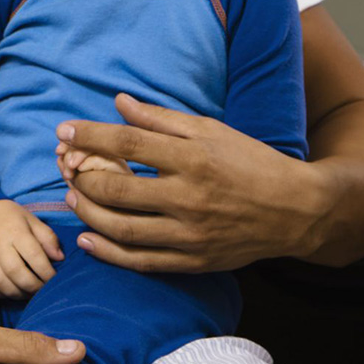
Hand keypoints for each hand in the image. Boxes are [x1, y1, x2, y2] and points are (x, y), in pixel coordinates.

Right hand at [0, 200, 62, 298]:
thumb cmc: (7, 216)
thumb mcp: (30, 219)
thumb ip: (47, 237)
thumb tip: (60, 258)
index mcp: (15, 231)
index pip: (35, 257)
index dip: (47, 273)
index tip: (54, 280)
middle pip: (17, 273)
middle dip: (33, 287)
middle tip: (42, 291)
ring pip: (0, 282)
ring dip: (17, 294)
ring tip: (28, 294)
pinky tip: (10, 291)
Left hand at [59, 93, 325, 272]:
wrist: (298, 211)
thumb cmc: (252, 162)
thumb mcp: (211, 130)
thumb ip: (160, 119)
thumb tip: (118, 102)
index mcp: (193, 159)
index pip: (128, 145)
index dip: (90, 136)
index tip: (64, 130)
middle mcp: (189, 198)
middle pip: (117, 190)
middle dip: (82, 178)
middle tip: (67, 168)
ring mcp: (191, 234)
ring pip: (122, 229)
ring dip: (88, 213)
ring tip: (73, 198)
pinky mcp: (194, 261)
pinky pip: (141, 262)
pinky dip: (108, 253)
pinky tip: (88, 239)